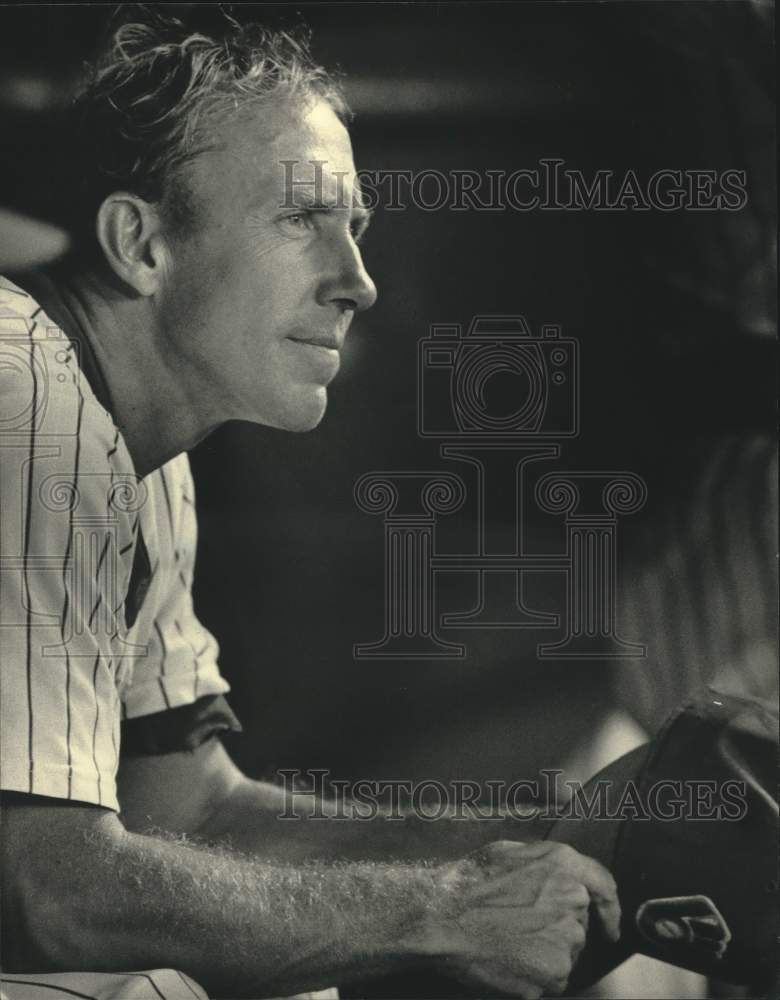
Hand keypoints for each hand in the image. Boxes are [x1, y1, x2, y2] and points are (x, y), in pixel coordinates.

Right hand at [422, 840, 620, 997]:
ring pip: (565, 953)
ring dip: (544, 953)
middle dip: (556, 929)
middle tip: (520, 929)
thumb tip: (556, 873)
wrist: (442, 917)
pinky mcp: (553, 973)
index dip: (610, 909)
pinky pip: (551, 979)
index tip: (610, 926)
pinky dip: (533, 975)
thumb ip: (544, 861)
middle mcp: (572, 900)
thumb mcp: (509, 851)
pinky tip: (507, 960)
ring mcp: (565, 939)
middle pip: (578, 924)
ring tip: (508, 942)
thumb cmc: (468, 882)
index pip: (604, 887)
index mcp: (563, 865)